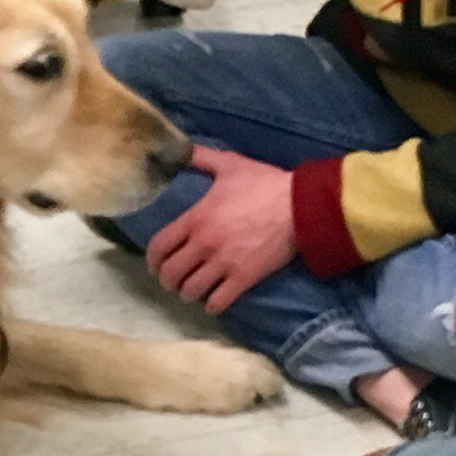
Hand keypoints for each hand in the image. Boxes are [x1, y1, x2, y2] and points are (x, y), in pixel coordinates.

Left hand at [147, 146, 296, 315]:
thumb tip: (179, 150)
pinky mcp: (244, 278)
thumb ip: (201, 159)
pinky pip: (217, 302)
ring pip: (190, 291)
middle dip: (168, 280)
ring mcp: (224, 263)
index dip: (152, 261)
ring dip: (189, 293)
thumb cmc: (266, 184)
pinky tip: (213, 300)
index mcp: (196, 219)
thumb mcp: (230, 165)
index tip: (156, 266)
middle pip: (170, 274)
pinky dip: (211, 305)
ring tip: (194, 290)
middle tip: (175, 280)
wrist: (303, 205)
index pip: (158, 248)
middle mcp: (204, 244)